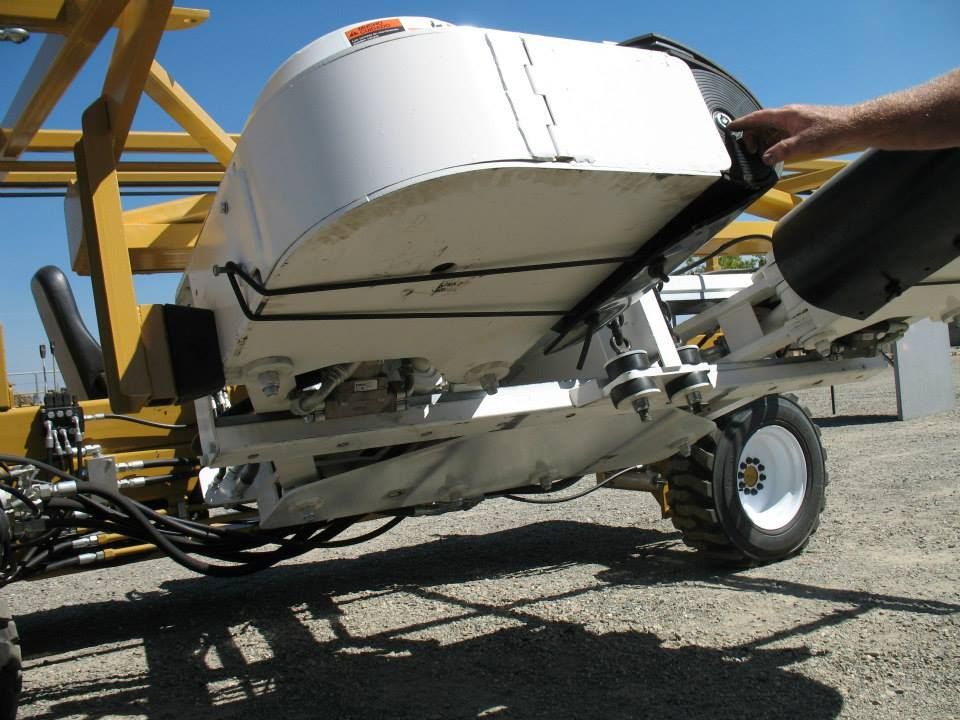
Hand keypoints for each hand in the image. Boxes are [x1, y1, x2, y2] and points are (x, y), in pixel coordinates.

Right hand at [727, 104, 858, 164]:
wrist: (854, 126)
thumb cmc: (833, 130)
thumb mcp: (804, 144)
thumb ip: (781, 150)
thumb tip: (765, 157)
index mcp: (786, 115)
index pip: (758, 117)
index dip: (743, 122)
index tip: (731, 126)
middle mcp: (790, 115)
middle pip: (763, 124)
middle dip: (752, 136)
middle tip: (749, 150)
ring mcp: (796, 120)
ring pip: (772, 129)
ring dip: (764, 140)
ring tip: (762, 154)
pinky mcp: (803, 126)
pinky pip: (782, 133)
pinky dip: (775, 142)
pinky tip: (778, 152)